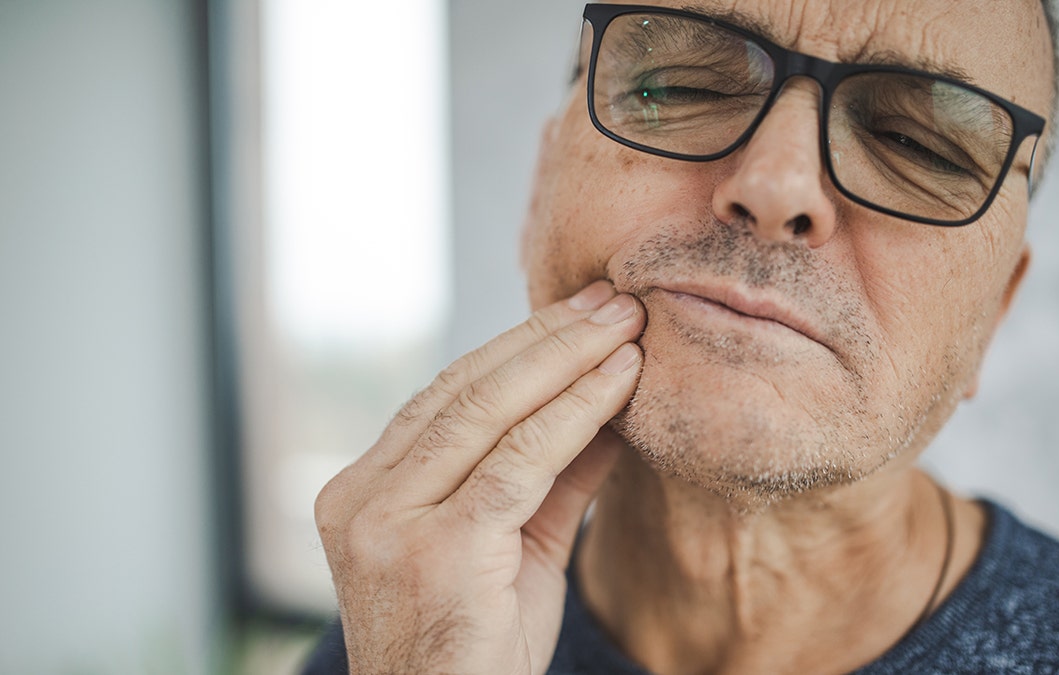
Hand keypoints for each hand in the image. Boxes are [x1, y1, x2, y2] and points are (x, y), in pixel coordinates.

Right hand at [314, 280, 644, 674]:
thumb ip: (551, 477)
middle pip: (465, 390)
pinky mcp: (435, 550)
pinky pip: (519, 462)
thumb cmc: (476, 649)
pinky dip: (576, 412)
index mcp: (364, 491)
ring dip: (568, 359)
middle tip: (613, 300)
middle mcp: (361, 499)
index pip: (447, 397)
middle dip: (549, 338)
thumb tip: (608, 404)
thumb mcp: (515, 549)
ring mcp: (388, 524)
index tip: (581, 313)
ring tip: (625, 325)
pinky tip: (620, 381)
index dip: (519, 347)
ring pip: (489, 412)